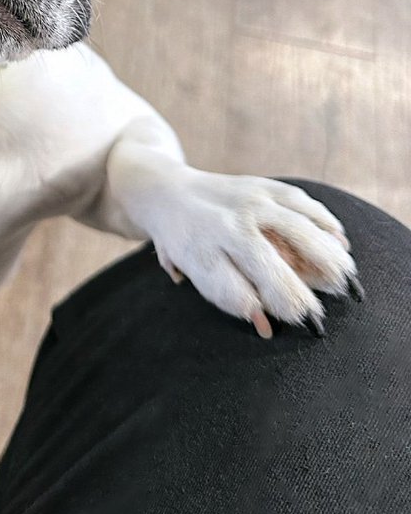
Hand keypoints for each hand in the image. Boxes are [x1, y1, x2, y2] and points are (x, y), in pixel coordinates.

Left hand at [150, 171, 359, 337]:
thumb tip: (266, 328)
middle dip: (292, 293)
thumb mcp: (194, 273)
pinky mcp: (263, 185)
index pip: (233, 290)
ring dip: (323, 256)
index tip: (285, 321)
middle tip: (317, 316)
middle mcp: (224, 225)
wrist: (169, 192)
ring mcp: (247, 201)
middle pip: (264, 262)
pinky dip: (324, 222)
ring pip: (293, 228)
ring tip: (343, 279)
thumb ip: (229, 297)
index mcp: (201, 251)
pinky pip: (301, 203)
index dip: (260, 309)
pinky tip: (340, 242)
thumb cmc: (185, 243)